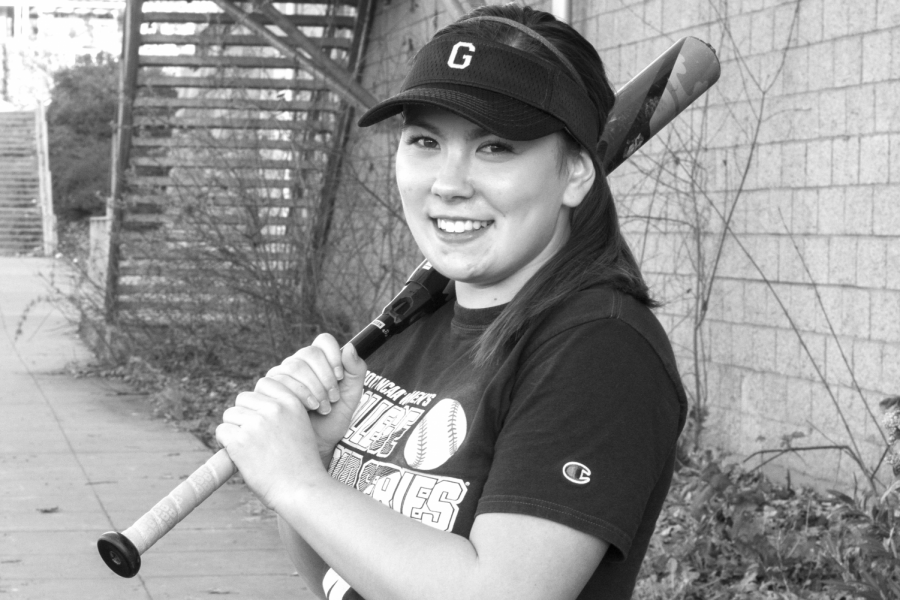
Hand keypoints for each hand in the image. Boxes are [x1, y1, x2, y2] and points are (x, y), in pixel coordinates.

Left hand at [215, 335, 366, 506]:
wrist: (301, 489)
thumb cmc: (301, 464)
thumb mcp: (300, 427)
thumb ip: (281, 412)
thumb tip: (253, 404)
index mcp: (292, 403)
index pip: (264, 383)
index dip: (259, 399)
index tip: (264, 416)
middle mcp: (274, 408)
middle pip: (243, 398)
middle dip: (244, 415)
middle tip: (253, 437)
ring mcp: (256, 423)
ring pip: (230, 414)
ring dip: (234, 429)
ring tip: (249, 448)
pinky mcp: (240, 440)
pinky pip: (222, 431)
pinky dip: (225, 443)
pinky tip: (239, 454)